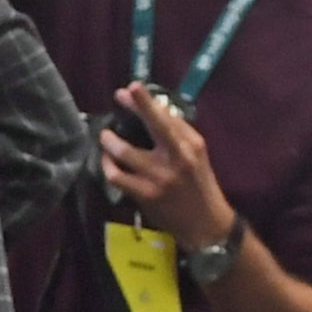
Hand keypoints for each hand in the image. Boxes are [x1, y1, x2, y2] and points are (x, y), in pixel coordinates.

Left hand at [96, 83, 237, 254]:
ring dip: (109, 141)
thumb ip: (178, 134)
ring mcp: (161, 177)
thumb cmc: (199, 185)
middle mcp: (178, 157)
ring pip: (125, 151)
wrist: (206, 224)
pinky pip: (117, 176)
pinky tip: (106, 162)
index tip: (132, 87)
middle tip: (120, 93)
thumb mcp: (196, 156)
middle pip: (155, 124)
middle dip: (138, 105)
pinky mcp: (146, 195)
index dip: (147, 101)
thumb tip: (153, 109)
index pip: (168, 116)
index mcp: (192, 144)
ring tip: (105, 136)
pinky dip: (108, 166)